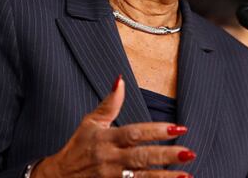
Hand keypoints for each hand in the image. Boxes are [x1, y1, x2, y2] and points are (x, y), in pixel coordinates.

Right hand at [32, 76, 194, 177]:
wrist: (58, 177)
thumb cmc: (78, 146)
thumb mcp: (91, 123)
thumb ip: (110, 104)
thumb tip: (120, 79)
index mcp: (106, 138)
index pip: (134, 133)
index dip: (156, 131)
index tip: (178, 128)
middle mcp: (110, 159)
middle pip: (141, 157)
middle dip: (166, 155)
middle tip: (189, 153)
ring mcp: (111, 177)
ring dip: (165, 177)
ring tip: (187, 174)